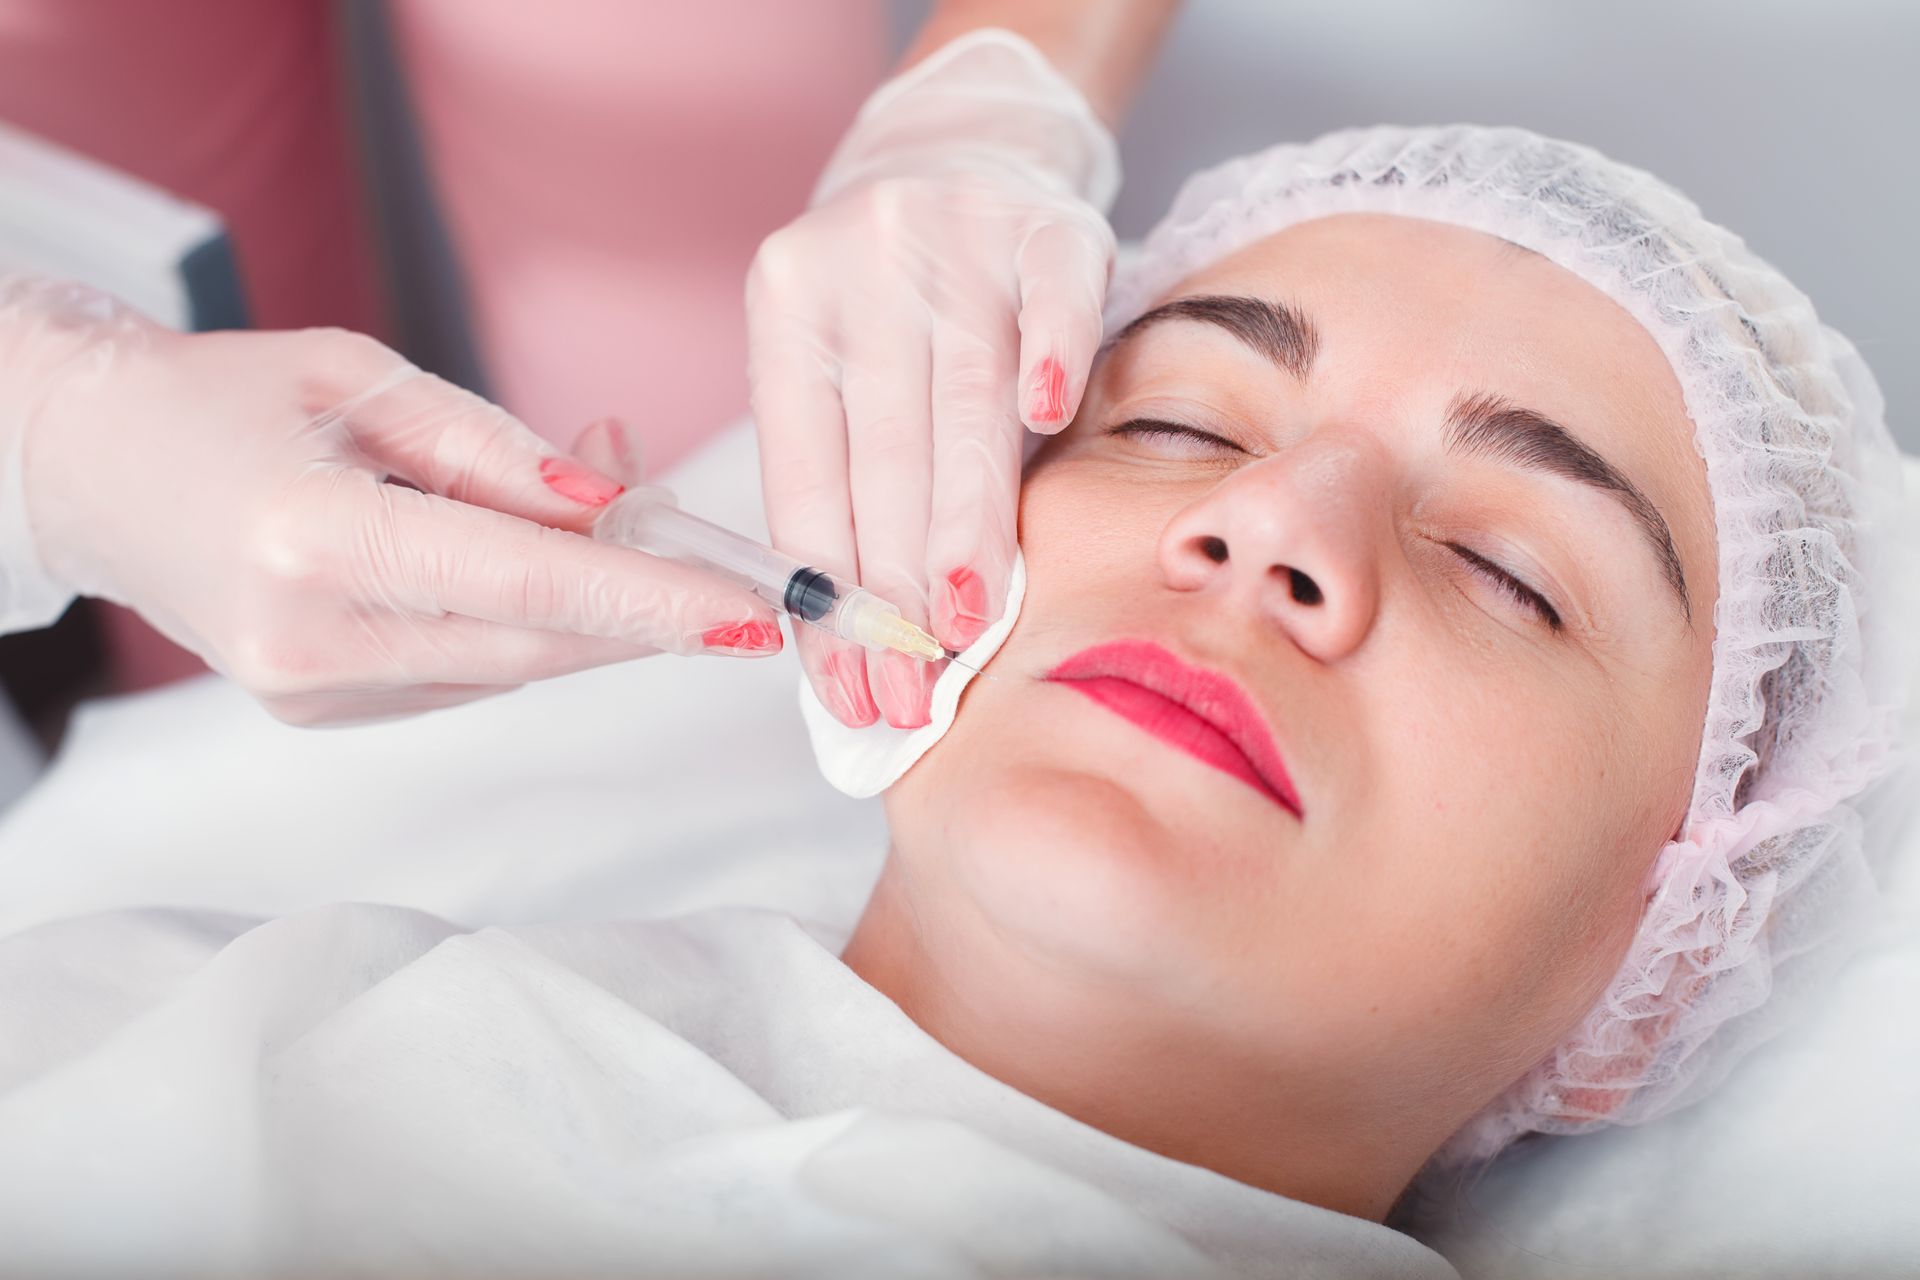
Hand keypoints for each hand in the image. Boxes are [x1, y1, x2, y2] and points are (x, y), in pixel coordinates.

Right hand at [8, 280, 782, 724]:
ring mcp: (310, 691)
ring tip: (612, 515)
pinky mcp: (320, 710)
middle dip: (648, 612)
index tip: (752, 613)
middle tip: (728, 572)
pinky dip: (525, 622)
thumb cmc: (223, 399)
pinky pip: (469, 673)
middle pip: (538, 643)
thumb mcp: (362, 376)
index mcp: (315, 541)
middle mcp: (310, 640)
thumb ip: (497, 449)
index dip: (653, 601)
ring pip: (513, 664)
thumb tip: (615, 498)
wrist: (91, 470)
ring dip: (591, 606)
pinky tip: (529, 561)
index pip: (527, 584)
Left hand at [747, 30, 1117, 727]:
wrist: (963, 146)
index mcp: (788, 314)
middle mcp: (861, 271)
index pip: (805, 482)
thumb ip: (851, 476)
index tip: (846, 690)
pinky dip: (1051, 354)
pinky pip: (1053, 295)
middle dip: (893, 592)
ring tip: (962, 625)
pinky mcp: (1044, 222)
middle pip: (882, 458)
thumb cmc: (896, 298)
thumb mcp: (840, 363)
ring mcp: (952, 239)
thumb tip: (862, 643)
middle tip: (906, 693)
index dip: (824, 596)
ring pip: (962, 405)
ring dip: (965, 524)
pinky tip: (1050, 420)